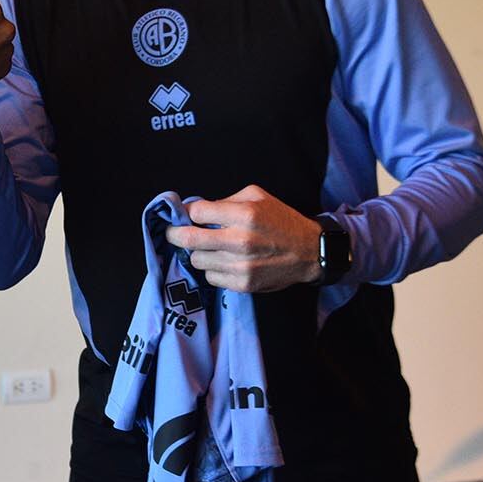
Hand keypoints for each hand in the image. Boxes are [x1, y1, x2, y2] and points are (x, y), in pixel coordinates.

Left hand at [164, 185, 321, 291]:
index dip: (186, 212)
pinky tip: (224, 261)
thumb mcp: (257, 197)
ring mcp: (240, 265)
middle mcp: (240, 240)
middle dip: (175, 234)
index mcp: (243, 215)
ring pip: (196, 260)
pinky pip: (210, 277)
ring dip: (199, 253)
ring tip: (210, 247)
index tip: (184, 214)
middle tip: (172, 232)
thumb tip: (196, 209)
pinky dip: (213, 269)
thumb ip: (226, 200)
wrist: (310, 252)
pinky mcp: (243, 284)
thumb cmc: (281, 220)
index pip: (196, 212)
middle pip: (187, 239)